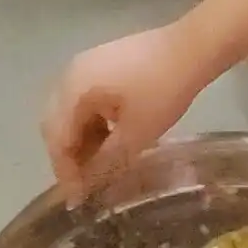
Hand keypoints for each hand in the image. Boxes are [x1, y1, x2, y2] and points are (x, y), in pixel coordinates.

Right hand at [42, 24, 204, 199]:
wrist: (191, 47)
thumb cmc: (162, 91)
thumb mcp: (136, 134)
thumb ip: (106, 162)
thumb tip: (88, 185)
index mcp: (73, 89)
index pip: (56, 139)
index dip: (65, 172)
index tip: (78, 200)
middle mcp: (70, 74)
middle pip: (57, 123)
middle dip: (68, 156)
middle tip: (85, 184)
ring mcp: (85, 65)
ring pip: (71, 111)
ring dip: (81, 140)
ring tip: (100, 166)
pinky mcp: (100, 63)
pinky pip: (84, 98)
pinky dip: (91, 123)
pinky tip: (110, 137)